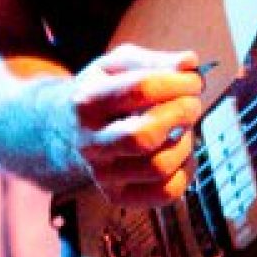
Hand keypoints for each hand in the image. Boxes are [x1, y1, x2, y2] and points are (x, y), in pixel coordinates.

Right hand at [72, 43, 204, 206]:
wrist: (63, 131)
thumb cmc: (99, 92)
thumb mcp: (115, 66)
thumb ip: (153, 61)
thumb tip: (190, 63)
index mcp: (87, 101)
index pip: (141, 89)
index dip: (178, 82)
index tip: (193, 81)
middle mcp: (90, 141)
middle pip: (145, 136)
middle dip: (181, 115)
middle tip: (191, 105)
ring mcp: (102, 173)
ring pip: (158, 167)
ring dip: (185, 144)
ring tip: (182, 129)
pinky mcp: (117, 195)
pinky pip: (164, 193)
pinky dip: (185, 173)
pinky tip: (180, 154)